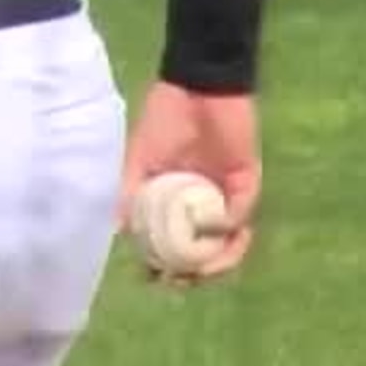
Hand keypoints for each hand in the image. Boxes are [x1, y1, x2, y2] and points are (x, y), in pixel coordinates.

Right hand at [119, 82, 260, 285]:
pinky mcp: (248, 183)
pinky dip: (227, 229)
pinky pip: (241, 215)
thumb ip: (129, 194)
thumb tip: (117, 232)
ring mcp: (227, 196)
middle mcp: (204, 205)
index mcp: (178, 201)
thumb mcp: (138, 159)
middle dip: (193, 273)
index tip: (152, 278)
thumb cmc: (165, 118)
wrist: (197, 85)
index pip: (176, 243)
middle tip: (178, 280)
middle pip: (206, 252)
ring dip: (217, 262)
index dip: (165, 265)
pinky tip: (211, 234)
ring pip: (229, 242)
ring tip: (199, 270)